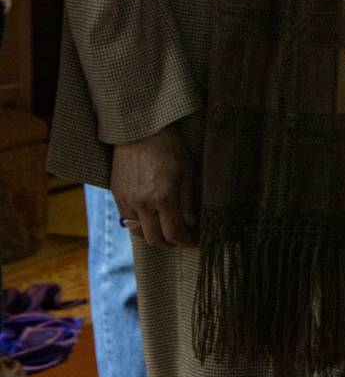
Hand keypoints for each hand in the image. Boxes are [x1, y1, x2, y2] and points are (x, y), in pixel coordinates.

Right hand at [111, 125, 197, 247]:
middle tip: (182, 239)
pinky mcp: (117, 196)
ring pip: (138, 234)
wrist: (139, 132)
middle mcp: (143, 204)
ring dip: (153, 237)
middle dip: (170, 244)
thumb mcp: (187, 170)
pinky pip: (127, 221)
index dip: (186, 242)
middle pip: (154, 240)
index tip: (194, 242)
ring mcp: (127, 201)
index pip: (174, 233)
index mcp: (163, 197)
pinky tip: (151, 220)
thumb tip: (191, 223)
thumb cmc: (169, 147)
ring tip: (166, 231)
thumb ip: (187, 200)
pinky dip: (140, 226)